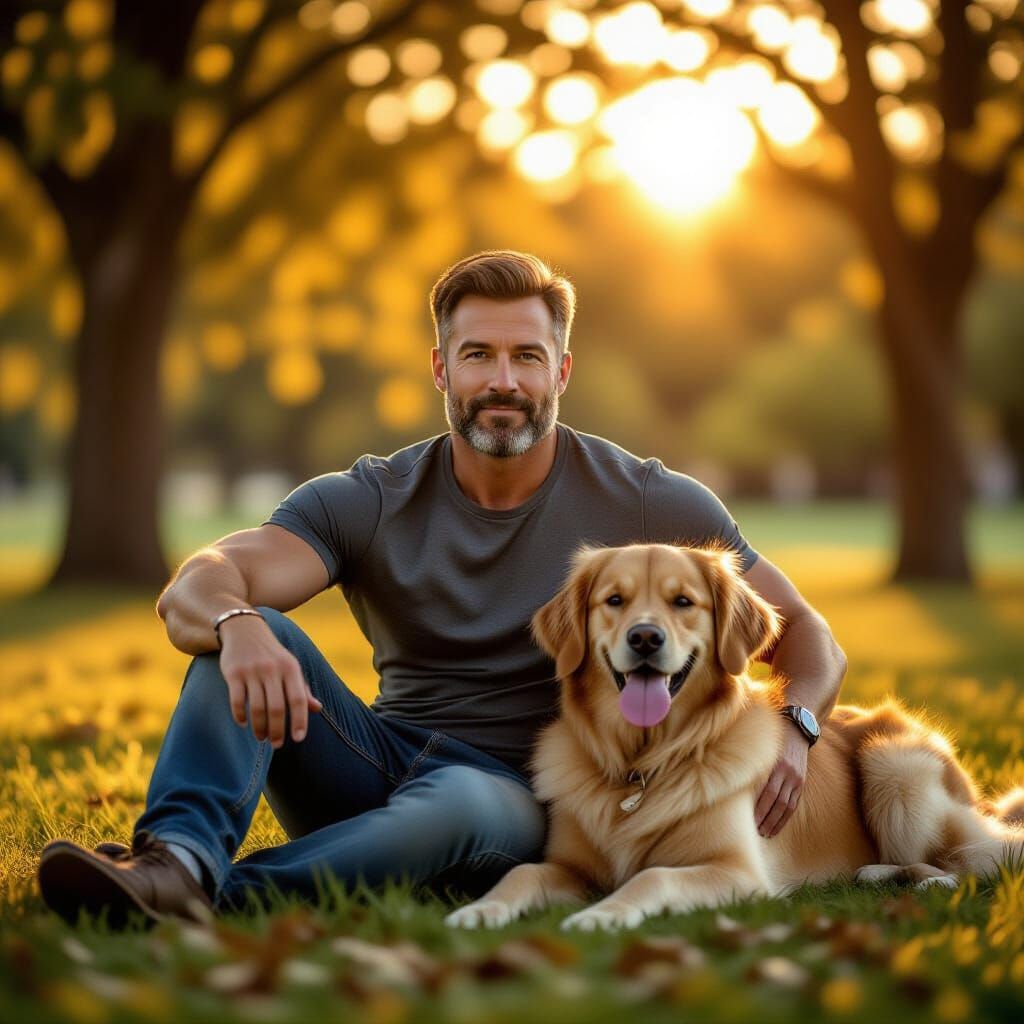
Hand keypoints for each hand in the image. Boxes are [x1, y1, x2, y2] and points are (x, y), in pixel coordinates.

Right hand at [217, 616, 321, 747]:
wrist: (244, 629)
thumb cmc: (272, 654)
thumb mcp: (290, 666)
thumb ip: (302, 688)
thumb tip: (317, 709)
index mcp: (291, 668)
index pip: (299, 699)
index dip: (300, 721)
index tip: (298, 738)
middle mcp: (273, 669)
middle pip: (277, 708)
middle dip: (277, 730)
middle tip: (277, 744)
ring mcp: (253, 671)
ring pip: (257, 708)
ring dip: (259, 728)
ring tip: (261, 737)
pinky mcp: (234, 673)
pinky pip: (237, 701)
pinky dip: (241, 716)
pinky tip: (244, 723)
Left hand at [755, 725, 807, 837]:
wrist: (796, 729)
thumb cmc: (771, 740)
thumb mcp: (761, 748)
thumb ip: (752, 764)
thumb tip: (735, 784)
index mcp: (774, 763)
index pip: (765, 790)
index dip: (757, 806)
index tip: (746, 819)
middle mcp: (787, 771)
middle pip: (775, 800)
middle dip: (764, 817)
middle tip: (754, 831)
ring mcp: (796, 778)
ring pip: (785, 806)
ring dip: (775, 822)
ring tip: (764, 833)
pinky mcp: (801, 783)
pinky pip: (793, 804)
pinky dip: (785, 818)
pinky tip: (776, 827)